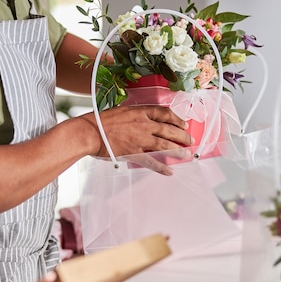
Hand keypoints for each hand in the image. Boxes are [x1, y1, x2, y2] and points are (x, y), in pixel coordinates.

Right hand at [78, 105, 192, 173]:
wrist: (90, 132)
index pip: (164, 113)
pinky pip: (152, 161)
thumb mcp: (121, 110)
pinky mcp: (134, 153)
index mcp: (140, 112)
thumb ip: (134, 114)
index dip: (176, 119)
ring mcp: (140, 139)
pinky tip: (170, 171)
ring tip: (186, 154)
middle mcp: (143, 125)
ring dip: (178, 150)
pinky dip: (162, 167)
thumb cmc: (101, 121)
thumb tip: (143, 117)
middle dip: (182, 135)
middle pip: (169, 129)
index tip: (183, 124)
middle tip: (190, 140)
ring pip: (165, 145)